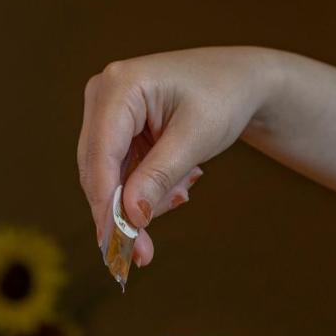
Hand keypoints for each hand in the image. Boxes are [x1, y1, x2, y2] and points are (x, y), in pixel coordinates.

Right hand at [77, 47, 281, 264]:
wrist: (238, 81)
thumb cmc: (222, 97)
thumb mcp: (195, 139)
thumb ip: (159, 177)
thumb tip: (130, 217)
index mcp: (120, 86)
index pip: (102, 154)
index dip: (107, 203)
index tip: (118, 243)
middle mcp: (103, 96)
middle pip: (96, 170)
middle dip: (121, 213)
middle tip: (143, 254)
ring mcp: (106, 113)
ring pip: (107, 178)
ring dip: (140, 200)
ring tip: (182, 190)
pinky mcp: (115, 131)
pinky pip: (120, 174)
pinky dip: (145, 189)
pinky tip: (178, 184)